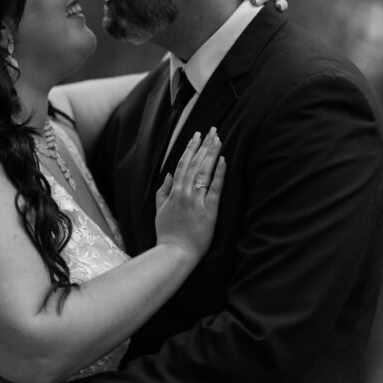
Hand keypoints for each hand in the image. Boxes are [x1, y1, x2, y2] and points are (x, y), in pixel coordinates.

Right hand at [155, 129, 224, 263]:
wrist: (174, 252)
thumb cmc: (167, 233)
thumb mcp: (159, 210)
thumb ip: (162, 191)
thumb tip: (169, 174)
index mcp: (174, 191)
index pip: (183, 164)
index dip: (190, 148)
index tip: (196, 135)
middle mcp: (185, 192)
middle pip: (195, 163)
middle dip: (204, 145)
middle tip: (211, 130)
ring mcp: (197, 200)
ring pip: (204, 171)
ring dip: (211, 153)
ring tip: (218, 139)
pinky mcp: (209, 211)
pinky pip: (215, 189)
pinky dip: (219, 173)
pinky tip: (223, 160)